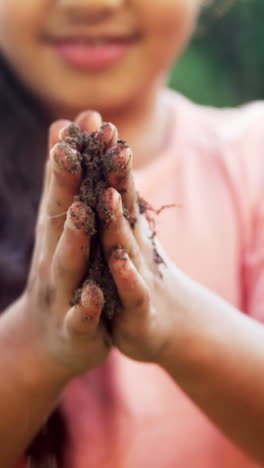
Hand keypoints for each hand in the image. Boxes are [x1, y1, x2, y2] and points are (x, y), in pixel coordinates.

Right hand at [21, 111, 113, 379]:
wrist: (47, 343)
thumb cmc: (62, 279)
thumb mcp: (62, 237)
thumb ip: (64, 192)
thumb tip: (63, 138)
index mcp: (58, 237)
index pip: (64, 190)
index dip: (73, 156)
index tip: (85, 119)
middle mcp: (54, 259)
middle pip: (60, 218)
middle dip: (65, 183)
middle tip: (71, 149)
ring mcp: (63, 293)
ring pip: (68, 263)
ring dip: (73, 238)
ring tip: (81, 213)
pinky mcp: (75, 327)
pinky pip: (80, 316)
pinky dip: (85, 305)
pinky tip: (94, 294)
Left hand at [97, 125, 178, 362]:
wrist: (165, 323)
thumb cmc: (133, 275)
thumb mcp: (121, 239)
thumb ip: (113, 200)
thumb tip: (108, 165)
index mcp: (124, 231)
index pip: (116, 189)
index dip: (106, 158)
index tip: (96, 123)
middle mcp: (133, 247)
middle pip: (123, 210)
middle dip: (115, 175)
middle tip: (109, 140)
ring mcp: (137, 277)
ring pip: (125, 247)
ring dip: (116, 221)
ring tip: (107, 195)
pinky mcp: (138, 309)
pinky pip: (130, 292)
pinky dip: (124, 276)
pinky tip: (116, 260)